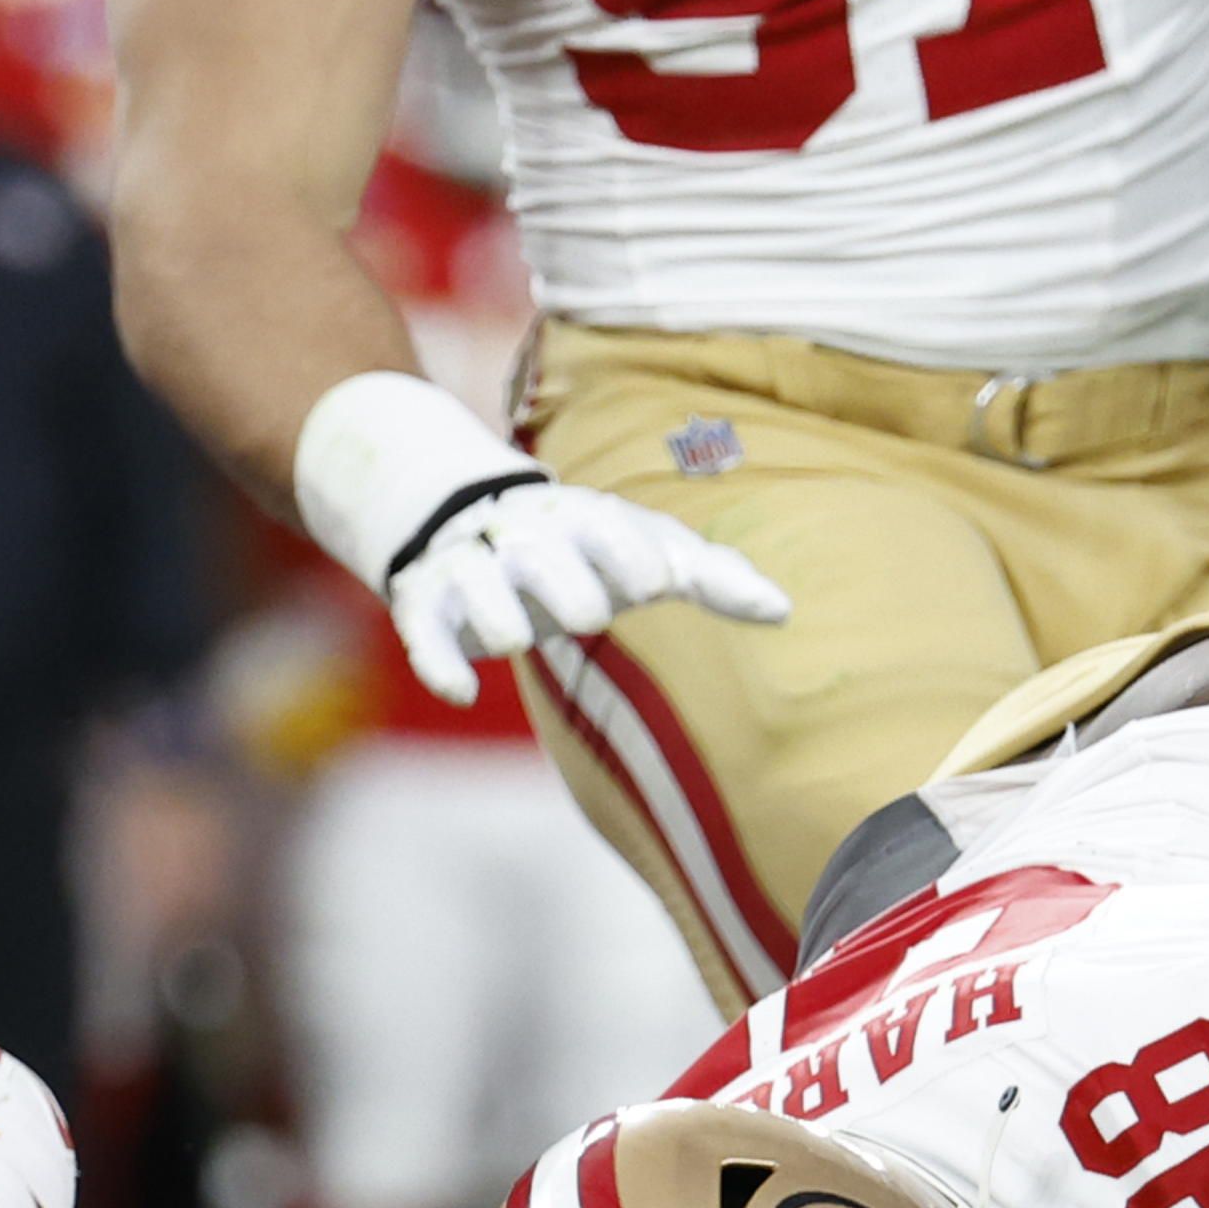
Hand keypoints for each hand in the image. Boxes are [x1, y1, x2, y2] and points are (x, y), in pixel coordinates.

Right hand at [290, 367, 787, 710]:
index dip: (628, 555)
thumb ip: (712, 576)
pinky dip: (440, 665)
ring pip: (487, 602)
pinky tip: (464, 692)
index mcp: (582, 518)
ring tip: (517, 633)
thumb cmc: (581, 547)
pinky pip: (424, 635)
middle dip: (568, 589)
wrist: (464, 515)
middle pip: (547, 564)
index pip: (607, 529)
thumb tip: (784, 610)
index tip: (654, 582)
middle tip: (586, 614)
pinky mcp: (426, 605)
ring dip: (504, 622)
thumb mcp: (644, 547)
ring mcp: (471, 570)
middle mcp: (524, 538)